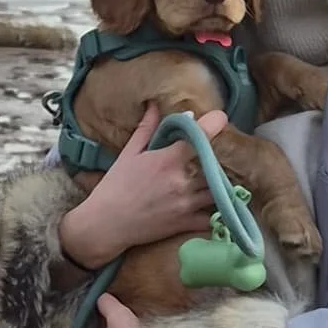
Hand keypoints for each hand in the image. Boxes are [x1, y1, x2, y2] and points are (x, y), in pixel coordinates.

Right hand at [59, 103, 228, 269]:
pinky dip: (219, 212)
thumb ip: (147, 128)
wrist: (106, 224)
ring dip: (221, 183)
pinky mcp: (186, 223)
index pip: (200, 136)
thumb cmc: (115, 186)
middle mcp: (182, 180)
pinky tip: (217, 205)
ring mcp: (187, 203)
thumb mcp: (129, 153)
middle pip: (215, 164)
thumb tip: (154, 104)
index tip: (219, 118)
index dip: (214, 124)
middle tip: (213, 154)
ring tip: (217, 179)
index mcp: (168, 160)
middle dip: (216, 158)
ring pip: (220, 189)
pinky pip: (214, 217)